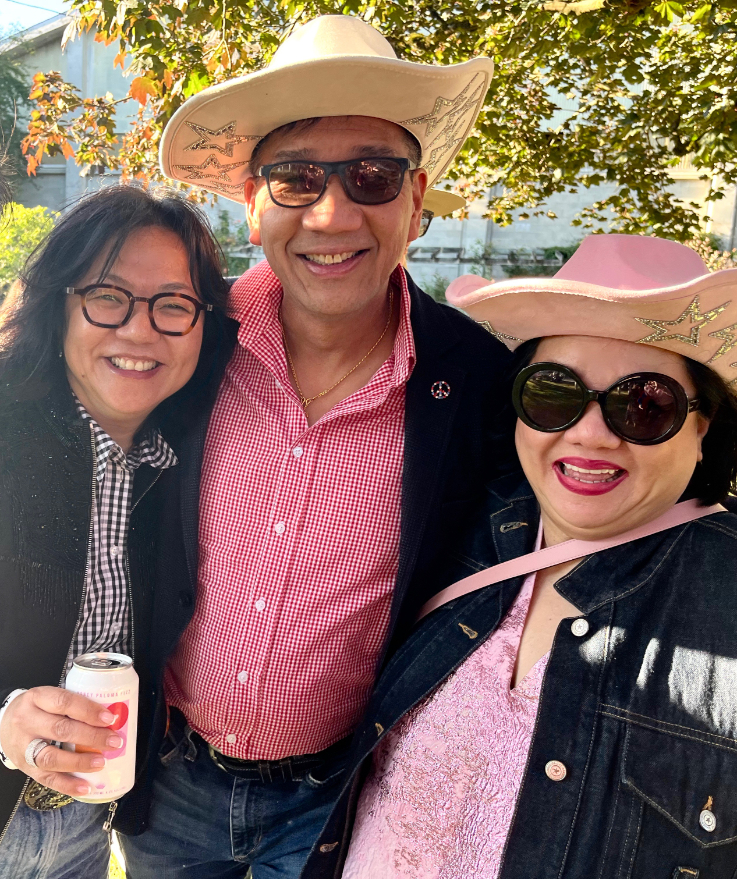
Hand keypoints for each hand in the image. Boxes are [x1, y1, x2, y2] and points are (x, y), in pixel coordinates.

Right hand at [0, 687, 121, 796]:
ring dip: (79, 762)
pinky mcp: (25, 768)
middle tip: (113, 741)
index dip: (88, 710)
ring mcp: (24, 747)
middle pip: (60, 730)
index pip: (64, 702)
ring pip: (51, 758)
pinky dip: (67, 785)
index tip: (109, 718)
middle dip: (91, 737)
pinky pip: (46, 779)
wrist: (3, 724)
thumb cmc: (37, 709)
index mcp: (37, 698)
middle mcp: (27, 722)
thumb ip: (73, 705)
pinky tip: (85, 787)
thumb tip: (111, 717)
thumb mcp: (49, 698)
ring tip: (101, 762)